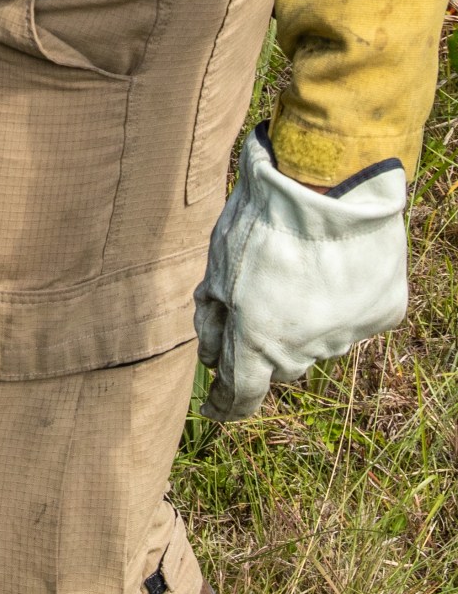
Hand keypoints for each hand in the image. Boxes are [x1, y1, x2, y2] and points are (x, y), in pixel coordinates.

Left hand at [194, 126, 407, 421]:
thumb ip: (212, 317)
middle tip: (262, 301)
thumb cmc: (263, 221)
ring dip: (307, 318)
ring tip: (304, 268)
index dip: (226, 404)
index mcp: (257, 341)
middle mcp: (304, 349)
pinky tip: (338, 266)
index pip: (241, 391)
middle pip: (280, 363)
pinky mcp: (383, 315)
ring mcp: (348, 334)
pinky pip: (357, 318)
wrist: (330, 186)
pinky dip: (345, 300)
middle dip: (266, 344)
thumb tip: (209, 356)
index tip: (216, 408)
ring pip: (320, 341)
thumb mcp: (218, 266)